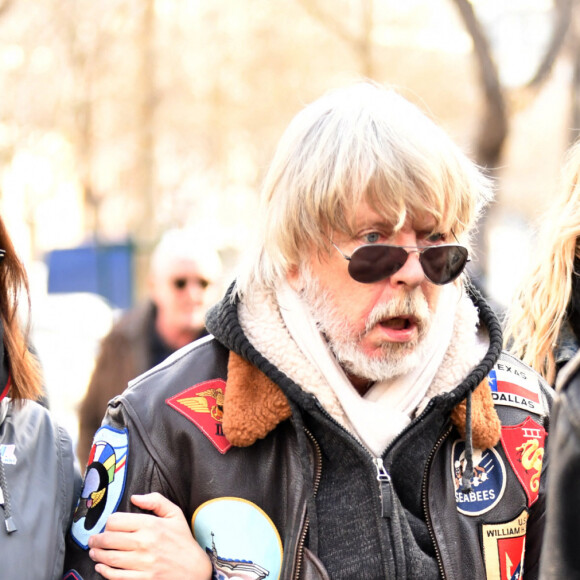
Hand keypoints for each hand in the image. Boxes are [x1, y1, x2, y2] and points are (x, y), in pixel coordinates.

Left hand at [88, 492, 211, 579]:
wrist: (194, 570)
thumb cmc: (183, 541)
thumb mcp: (175, 514)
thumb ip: (156, 501)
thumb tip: (135, 497)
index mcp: (151, 525)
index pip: (117, 521)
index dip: (108, 522)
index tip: (108, 526)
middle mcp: (144, 543)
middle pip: (109, 539)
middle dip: (96, 540)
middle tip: (93, 540)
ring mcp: (142, 563)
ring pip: (109, 558)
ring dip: (97, 555)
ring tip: (94, 552)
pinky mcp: (142, 579)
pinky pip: (116, 576)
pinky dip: (104, 571)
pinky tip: (101, 567)